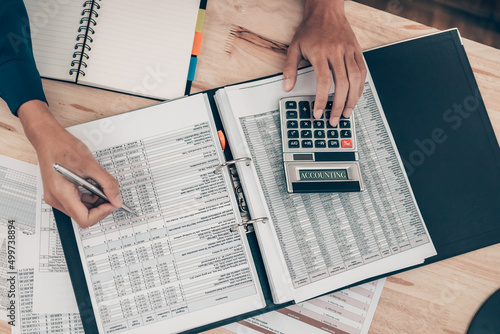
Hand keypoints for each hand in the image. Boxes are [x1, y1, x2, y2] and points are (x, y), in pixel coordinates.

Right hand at [18, 100, 121, 227]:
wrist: (48, 137)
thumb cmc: (62, 147)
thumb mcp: (90, 165)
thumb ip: (107, 183)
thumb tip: (116, 199)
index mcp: (61, 194)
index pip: (85, 219)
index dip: (102, 213)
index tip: (112, 202)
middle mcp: (56, 199)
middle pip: (83, 216)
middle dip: (100, 207)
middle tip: (110, 194)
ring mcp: (56, 196)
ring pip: (81, 210)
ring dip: (96, 202)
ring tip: (101, 187)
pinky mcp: (59, 192)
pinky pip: (77, 201)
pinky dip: (89, 196)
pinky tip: (94, 185)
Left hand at [283, 0, 366, 125]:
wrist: (326, 10)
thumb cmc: (309, 29)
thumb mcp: (294, 47)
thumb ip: (290, 69)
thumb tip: (287, 88)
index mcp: (320, 52)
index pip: (324, 81)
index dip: (321, 100)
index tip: (318, 113)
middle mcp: (336, 52)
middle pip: (342, 83)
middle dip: (338, 105)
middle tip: (334, 119)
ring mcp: (349, 51)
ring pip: (356, 79)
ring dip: (352, 99)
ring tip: (347, 113)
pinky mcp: (357, 50)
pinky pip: (363, 71)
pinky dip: (360, 87)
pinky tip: (355, 97)